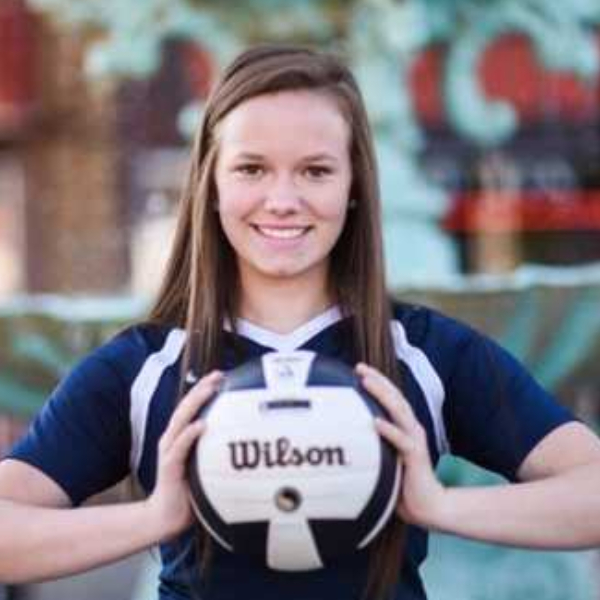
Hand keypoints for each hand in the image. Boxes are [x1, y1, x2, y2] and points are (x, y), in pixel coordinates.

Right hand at [145, 369, 222, 540]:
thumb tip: (243, 441)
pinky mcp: (169, 467)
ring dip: (196, 403)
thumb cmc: (189, 491)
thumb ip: (216, 450)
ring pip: (182, 421)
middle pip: (186, 407)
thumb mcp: (205, 465)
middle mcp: (173, 439)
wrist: (166, 517)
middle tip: (219, 375)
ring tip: (210, 389)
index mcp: (181, 437)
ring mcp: (170, 452)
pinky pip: (180, 448)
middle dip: (202, 388)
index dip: (205, 389)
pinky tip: (202, 424)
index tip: (223, 376)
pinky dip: (190, 434)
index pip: (192, 407)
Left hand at [356, 363, 446, 528]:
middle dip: (377, 380)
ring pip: (398, 412)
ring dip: (381, 395)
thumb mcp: (387, 457)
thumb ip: (375, 444)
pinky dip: (388, 430)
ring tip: (366, 382)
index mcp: (405, 427)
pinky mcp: (414, 458)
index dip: (378, 381)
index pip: (391, 398)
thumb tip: (349, 436)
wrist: (430, 507)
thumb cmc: (404, 483)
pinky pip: (400, 441)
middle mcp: (411, 429)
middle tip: (359, 368)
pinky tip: (375, 422)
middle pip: (394, 398)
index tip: (359, 369)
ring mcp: (414, 441)